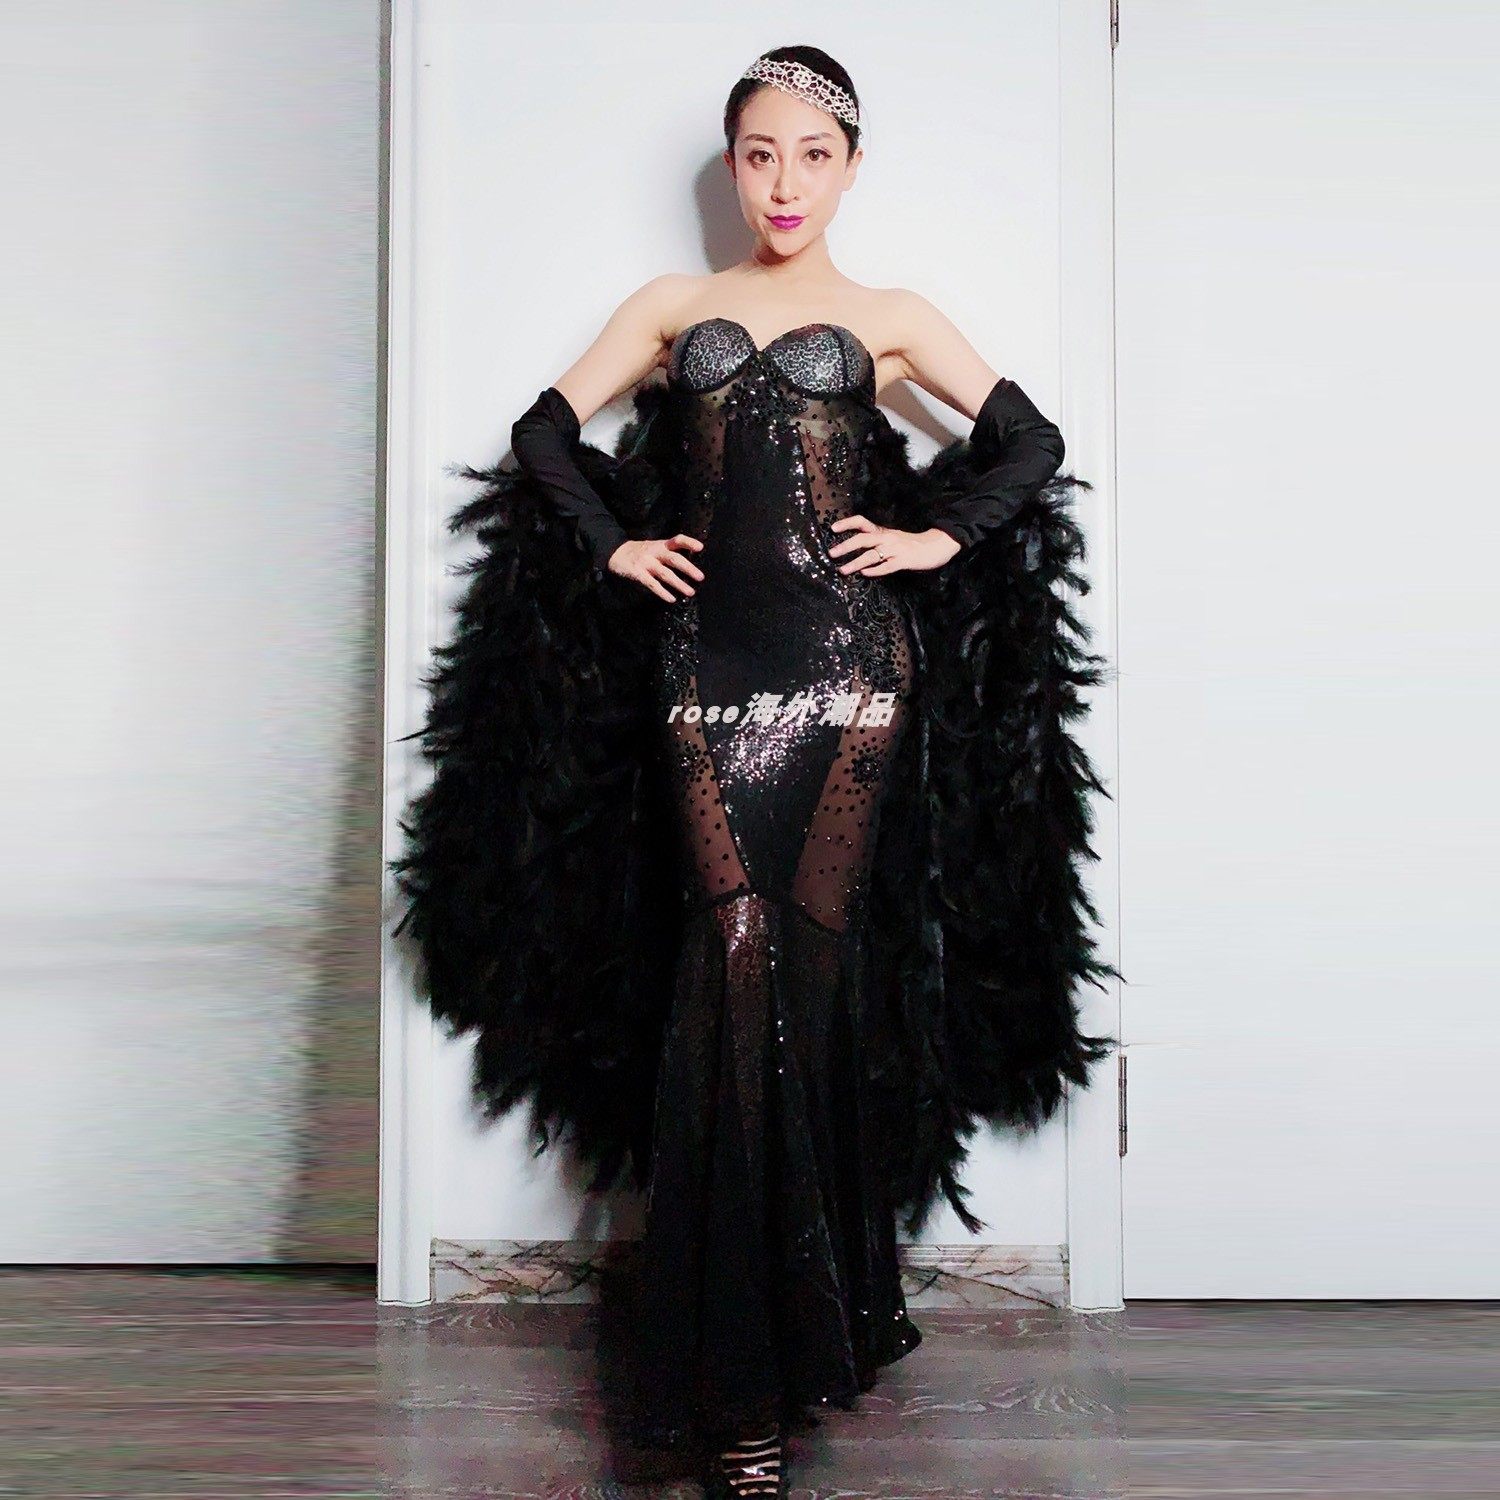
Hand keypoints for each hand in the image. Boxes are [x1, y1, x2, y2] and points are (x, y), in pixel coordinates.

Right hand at [607, 533, 705, 601]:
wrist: (615, 552)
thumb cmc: (640, 552)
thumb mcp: (655, 547)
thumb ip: (669, 553)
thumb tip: (690, 565)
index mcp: (661, 545)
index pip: (677, 540)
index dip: (688, 542)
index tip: (701, 547)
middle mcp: (655, 552)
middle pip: (674, 559)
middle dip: (688, 568)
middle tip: (700, 577)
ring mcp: (646, 563)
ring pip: (665, 573)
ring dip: (678, 583)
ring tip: (690, 592)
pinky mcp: (638, 573)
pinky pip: (652, 584)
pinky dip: (662, 592)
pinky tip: (671, 599)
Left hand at [828, 515, 960, 574]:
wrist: (936, 545)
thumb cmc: (911, 544)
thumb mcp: (892, 538)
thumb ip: (876, 541)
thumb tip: (856, 547)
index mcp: (882, 531)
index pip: (862, 522)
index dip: (847, 524)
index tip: (833, 528)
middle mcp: (887, 538)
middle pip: (862, 539)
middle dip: (845, 546)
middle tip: (832, 553)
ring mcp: (895, 550)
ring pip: (872, 555)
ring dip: (856, 563)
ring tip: (843, 570)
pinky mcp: (903, 561)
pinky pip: (886, 566)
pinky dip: (875, 570)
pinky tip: (865, 574)